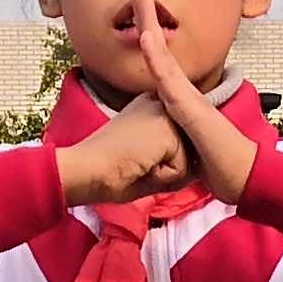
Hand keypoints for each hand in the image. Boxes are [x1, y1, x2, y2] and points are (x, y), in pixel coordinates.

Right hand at [53, 102, 189, 207]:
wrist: (87, 171)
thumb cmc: (107, 172)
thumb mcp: (143, 158)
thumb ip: (169, 157)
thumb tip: (195, 166)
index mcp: (150, 106)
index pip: (177, 143)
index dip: (159, 162)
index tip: (131, 157)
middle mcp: (159, 103)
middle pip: (185, 152)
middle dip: (165, 169)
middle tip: (132, 163)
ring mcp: (165, 113)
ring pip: (185, 163)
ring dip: (164, 175)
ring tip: (136, 164)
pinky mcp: (168, 129)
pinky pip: (181, 172)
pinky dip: (162, 179)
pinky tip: (140, 165)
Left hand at [123, 0, 259, 202]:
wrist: (241, 176)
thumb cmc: (217, 163)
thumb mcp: (184, 146)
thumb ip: (173, 133)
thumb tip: (162, 134)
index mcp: (178, 98)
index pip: (158, 61)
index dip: (147, 35)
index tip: (134, 11)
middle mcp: (182, 90)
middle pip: (159, 47)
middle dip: (147, 14)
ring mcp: (186, 96)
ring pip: (162, 55)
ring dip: (149, 22)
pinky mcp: (189, 108)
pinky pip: (168, 79)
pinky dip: (156, 57)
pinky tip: (145, 36)